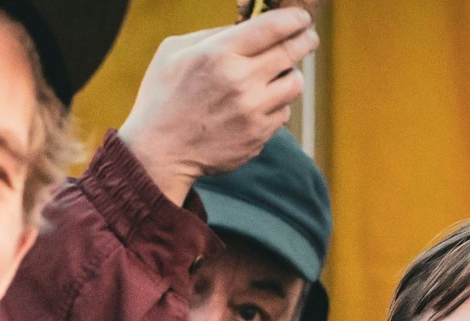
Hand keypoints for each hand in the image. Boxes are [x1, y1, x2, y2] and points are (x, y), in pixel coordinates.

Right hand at [117, 8, 317, 204]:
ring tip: (278, 74)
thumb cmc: (163, 97)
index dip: (295, 19)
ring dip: (290, 76)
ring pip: (294, 84)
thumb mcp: (175, 52)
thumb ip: (213, 35)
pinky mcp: (259, 136)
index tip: (302, 19)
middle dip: (305, 41)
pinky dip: (276, 105)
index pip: (272, 28)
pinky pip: (283, 113)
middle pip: (292, 53)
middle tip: (309, 37)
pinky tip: (258, 104)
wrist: (160, 153)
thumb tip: (247, 27)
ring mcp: (253, 112)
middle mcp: (241, 81)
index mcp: (219, 54)